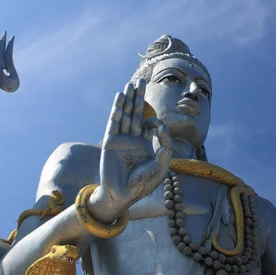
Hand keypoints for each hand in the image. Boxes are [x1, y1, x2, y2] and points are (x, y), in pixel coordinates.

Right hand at [88, 79, 171, 222]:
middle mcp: (132, 139)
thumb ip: (165, 149)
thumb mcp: (160, 167)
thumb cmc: (141, 185)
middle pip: (136, 113)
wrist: (122, 195)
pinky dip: (118, 109)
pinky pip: (114, 122)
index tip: (158, 125)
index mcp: (144, 145)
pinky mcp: (110, 141)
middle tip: (142, 80)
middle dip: (139, 97)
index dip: (155, 121)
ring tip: (131, 83)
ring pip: (125, 114)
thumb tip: (163, 129)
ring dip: (128, 99)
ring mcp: (121, 139)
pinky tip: (121, 97)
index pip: (149, 125)